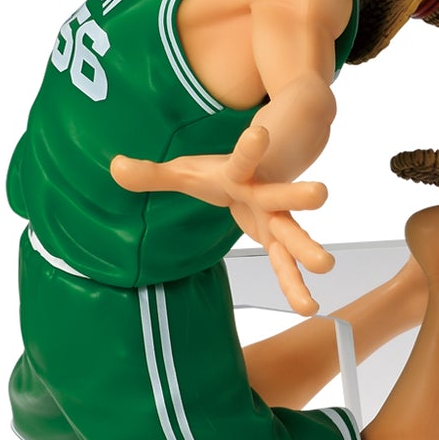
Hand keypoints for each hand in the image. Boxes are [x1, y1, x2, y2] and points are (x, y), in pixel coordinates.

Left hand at [111, 122, 333, 314]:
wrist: (271, 162)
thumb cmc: (221, 172)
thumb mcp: (186, 171)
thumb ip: (152, 173)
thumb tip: (113, 168)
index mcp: (241, 174)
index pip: (243, 160)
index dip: (249, 148)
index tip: (259, 131)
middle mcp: (264, 195)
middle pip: (282, 195)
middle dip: (300, 196)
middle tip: (322, 193)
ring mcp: (275, 219)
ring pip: (293, 236)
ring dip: (307, 252)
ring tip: (325, 267)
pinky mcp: (277, 241)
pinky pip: (286, 267)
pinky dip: (295, 286)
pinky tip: (308, 308)